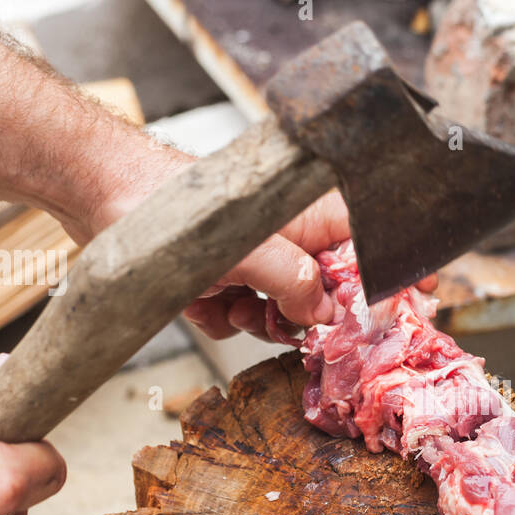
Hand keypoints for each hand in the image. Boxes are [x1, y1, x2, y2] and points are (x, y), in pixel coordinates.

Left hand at [83, 147, 436, 343]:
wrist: (99, 195)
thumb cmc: (173, 207)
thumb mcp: (246, 251)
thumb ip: (294, 283)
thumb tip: (323, 313)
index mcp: (312, 214)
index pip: (373, 249)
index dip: (392, 282)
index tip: (414, 305)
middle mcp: (290, 236)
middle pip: (328, 293)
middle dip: (303, 315)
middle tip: (280, 318)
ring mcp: (256, 257)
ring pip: (283, 311)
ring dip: (256, 318)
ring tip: (227, 301)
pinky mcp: (225, 276)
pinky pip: (242, 315)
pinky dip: (221, 317)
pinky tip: (198, 300)